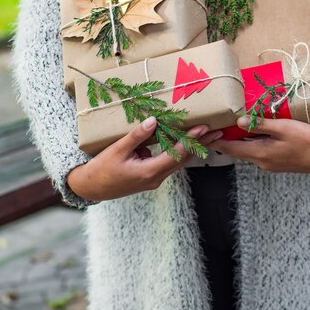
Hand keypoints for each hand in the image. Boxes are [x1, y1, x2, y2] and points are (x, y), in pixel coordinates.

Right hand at [67, 116, 222, 200]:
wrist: (91, 188)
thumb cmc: (101, 169)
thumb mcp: (117, 150)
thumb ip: (136, 136)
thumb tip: (154, 120)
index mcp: (149, 172)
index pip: (176, 154)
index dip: (191, 140)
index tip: (204, 128)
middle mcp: (156, 178)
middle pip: (183, 160)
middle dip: (201, 145)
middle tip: (218, 131)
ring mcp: (154, 179)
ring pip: (178, 162)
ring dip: (193, 149)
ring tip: (209, 136)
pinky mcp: (151, 177)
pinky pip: (169, 163)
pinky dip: (180, 152)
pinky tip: (186, 142)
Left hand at [210, 116, 309, 173]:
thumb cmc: (308, 141)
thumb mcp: (284, 128)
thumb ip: (261, 125)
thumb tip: (238, 122)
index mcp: (260, 154)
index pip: (229, 148)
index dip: (214, 141)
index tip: (201, 133)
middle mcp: (262, 162)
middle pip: (237, 149)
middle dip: (224, 138)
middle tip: (214, 124)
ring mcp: (270, 163)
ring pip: (248, 150)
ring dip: (239, 139)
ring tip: (230, 124)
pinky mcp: (278, 162)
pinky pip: (259, 150)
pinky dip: (252, 141)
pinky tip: (253, 130)